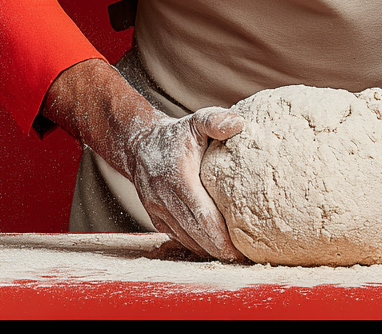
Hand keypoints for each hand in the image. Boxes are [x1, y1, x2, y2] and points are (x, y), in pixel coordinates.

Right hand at [122, 106, 246, 261]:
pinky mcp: (155, 216)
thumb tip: (240, 124)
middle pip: (194, 232)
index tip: (238, 248)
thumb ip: (216, 121)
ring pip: (185, 237)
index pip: (201, 213)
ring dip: (208, 250)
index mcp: (177, 177)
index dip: (219, 235)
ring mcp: (157, 209)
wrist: (139, 145)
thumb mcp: (196, 122)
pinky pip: (176, 235)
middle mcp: (163, 196)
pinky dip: (195, 244)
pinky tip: (212, 248)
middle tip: (242, 259)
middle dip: (218, 249)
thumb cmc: (176, 135)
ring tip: (232, 256)